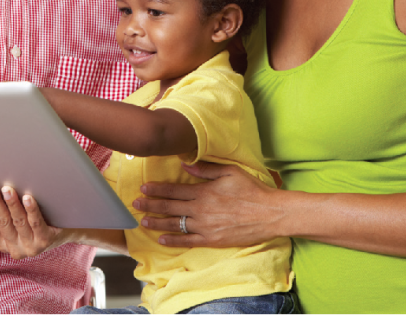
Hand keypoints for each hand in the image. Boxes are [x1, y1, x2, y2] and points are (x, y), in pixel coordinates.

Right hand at [0, 183, 63, 259]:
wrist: (68, 229)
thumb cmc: (36, 221)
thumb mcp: (12, 219)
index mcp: (3, 243)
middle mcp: (15, 248)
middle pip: (3, 222)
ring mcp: (31, 247)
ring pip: (18, 222)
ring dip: (12, 204)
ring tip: (8, 189)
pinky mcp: (46, 242)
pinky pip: (37, 224)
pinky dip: (32, 210)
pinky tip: (28, 198)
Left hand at [133, 161, 285, 247]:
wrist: (269, 213)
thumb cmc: (251, 190)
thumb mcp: (229, 172)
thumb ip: (205, 169)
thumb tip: (185, 166)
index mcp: (204, 191)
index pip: (174, 190)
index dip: (157, 189)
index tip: (144, 188)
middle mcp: (201, 209)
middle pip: (170, 207)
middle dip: (150, 205)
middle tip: (135, 204)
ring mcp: (205, 226)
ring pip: (175, 224)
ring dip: (157, 222)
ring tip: (143, 221)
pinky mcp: (212, 239)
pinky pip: (188, 241)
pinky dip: (174, 241)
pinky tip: (162, 239)